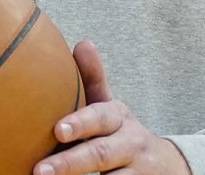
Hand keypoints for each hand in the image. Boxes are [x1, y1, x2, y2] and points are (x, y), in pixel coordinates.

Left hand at [33, 40, 190, 174]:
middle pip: (101, 154)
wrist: (165, 166)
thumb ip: (93, 80)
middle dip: (70, 163)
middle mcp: (130, 145)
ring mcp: (136, 173)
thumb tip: (82, 43)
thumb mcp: (110, 108)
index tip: (58, 130)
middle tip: (40, 171)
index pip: (101, 118)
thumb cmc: (120, 134)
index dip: (81, 124)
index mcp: (119, 118)